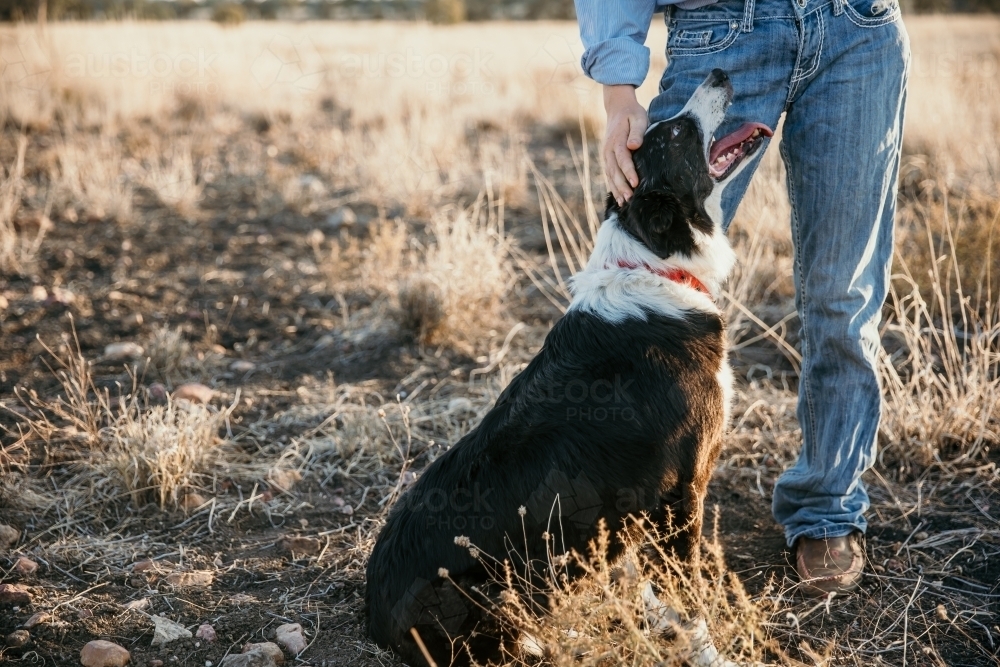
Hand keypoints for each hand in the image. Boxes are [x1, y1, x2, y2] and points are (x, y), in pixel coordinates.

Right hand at [602, 85, 647, 204]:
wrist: (617, 108)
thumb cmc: (631, 113)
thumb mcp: (638, 118)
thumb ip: (637, 132)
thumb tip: (634, 146)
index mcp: (617, 140)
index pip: (622, 159)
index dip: (628, 172)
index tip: (635, 183)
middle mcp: (608, 150)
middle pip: (614, 171)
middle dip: (621, 186)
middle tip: (630, 199)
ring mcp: (606, 155)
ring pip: (610, 175)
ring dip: (617, 189)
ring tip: (624, 203)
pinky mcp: (607, 159)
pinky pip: (609, 175)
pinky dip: (613, 187)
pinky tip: (619, 198)